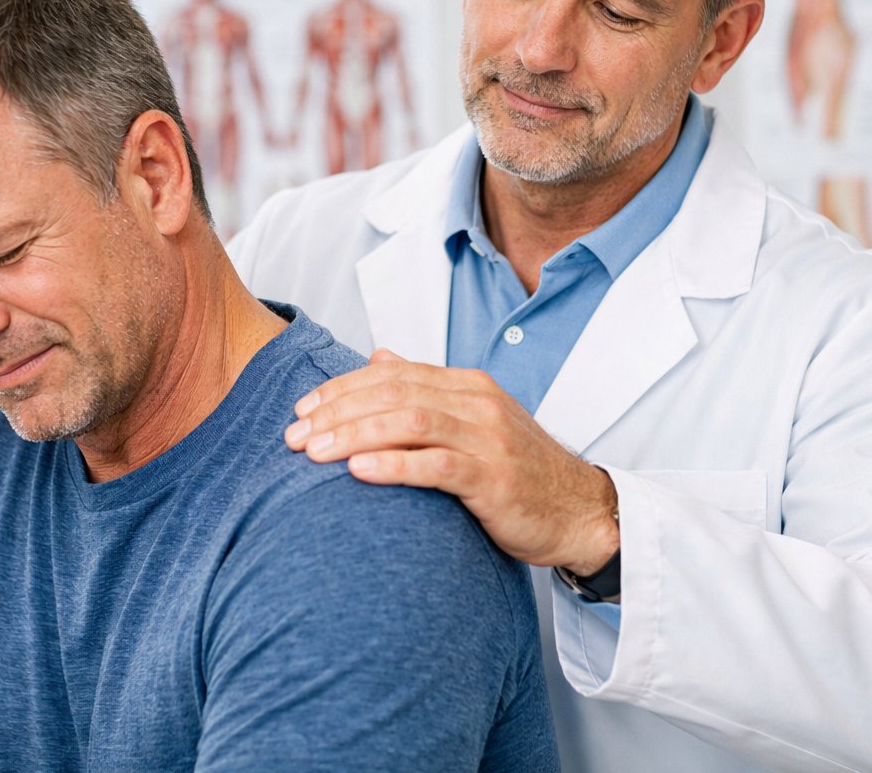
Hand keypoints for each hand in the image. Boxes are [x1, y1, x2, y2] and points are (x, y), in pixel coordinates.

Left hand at [285, 349, 618, 571]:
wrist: (579, 512)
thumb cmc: (517, 472)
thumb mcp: (472, 422)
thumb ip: (426, 391)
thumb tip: (378, 358)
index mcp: (467, 385)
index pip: (391, 375)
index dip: (340, 389)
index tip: (301, 409)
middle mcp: (476, 402)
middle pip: (392, 393)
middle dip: (335, 412)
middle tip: (292, 435)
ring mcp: (488, 438)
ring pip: (407, 422)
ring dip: (352, 435)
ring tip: (312, 452)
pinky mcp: (494, 478)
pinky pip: (436, 465)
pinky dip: (392, 465)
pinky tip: (357, 471)